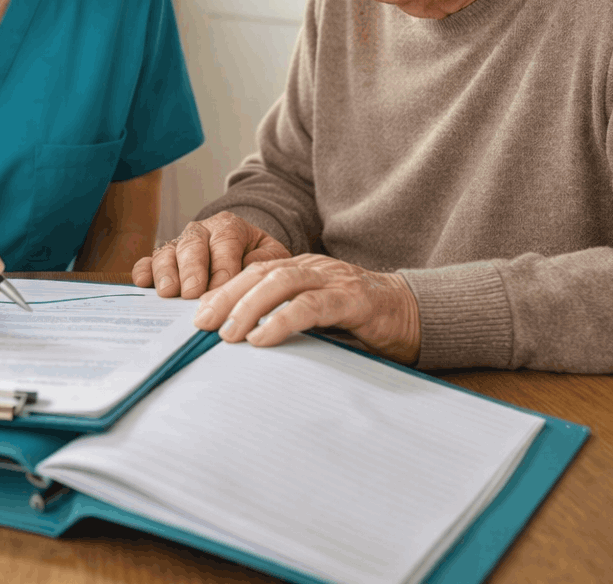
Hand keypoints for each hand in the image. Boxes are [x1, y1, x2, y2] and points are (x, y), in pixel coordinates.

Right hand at [133, 211, 291, 297]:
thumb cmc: (256, 257)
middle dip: (192, 270)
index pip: (225, 241)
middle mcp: (200, 231)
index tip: (222, 287)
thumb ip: (263, 262)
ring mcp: (179, 245)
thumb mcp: (270, 256)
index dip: (222, 264)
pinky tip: (142, 282)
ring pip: (167, 252)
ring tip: (167, 292)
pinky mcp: (163, 260)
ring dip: (166, 272)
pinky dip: (143, 270)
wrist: (243, 252)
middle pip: (192, 245)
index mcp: (229, 226)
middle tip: (191, 293)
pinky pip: (148, 261)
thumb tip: (247, 275)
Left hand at [190, 254, 421, 364]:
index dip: (223, 290)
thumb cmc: (360, 321)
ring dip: (249, 307)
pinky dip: (283, 320)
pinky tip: (263, 337)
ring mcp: (333, 280)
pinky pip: (312, 306)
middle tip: (202, 324)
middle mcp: (313, 268)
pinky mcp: (354, 300)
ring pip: (281, 282)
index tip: (197, 314)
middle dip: (226, 297)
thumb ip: (286, 321)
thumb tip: (242, 344)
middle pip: (259, 272)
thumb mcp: (317, 317)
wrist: (415, 314)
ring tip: (228, 334)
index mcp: (300, 269)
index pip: (252, 272)